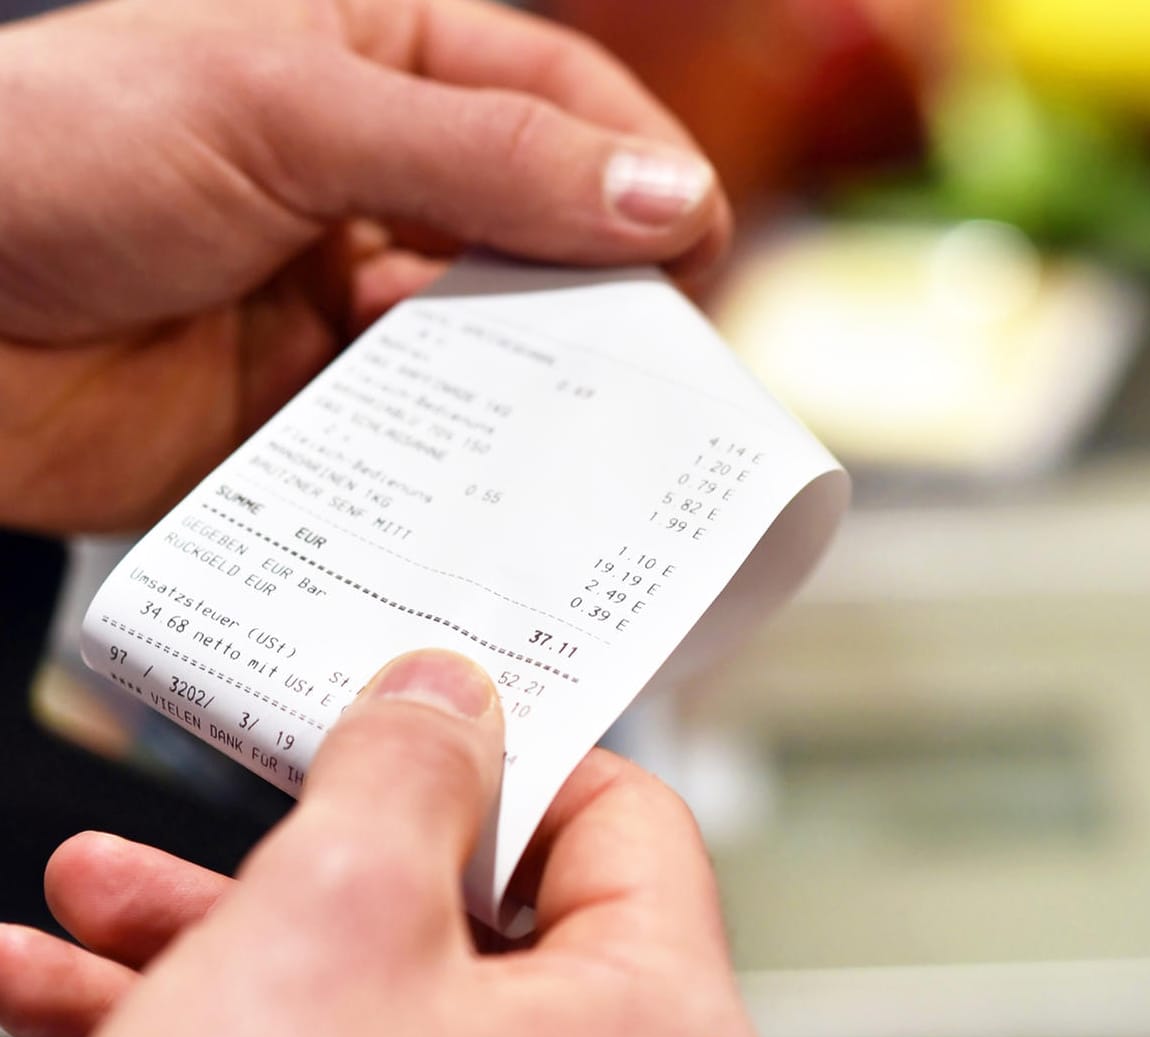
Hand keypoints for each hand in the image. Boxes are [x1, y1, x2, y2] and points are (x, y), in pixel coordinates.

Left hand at [0, 0, 730, 533]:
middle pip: (553, 231)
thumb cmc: (57, 154)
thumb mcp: (285, 106)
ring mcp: (353, 301)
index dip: (642, 166)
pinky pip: (433, 439)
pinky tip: (482, 471)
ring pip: (503, 342)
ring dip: (542, 380)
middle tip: (656, 356)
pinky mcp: (322, 411)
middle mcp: (381, 181)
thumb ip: (485, 155)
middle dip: (605, 288)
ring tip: (574, 420)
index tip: (695, 245)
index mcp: (379, 61)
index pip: (560, 100)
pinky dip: (469, 459)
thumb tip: (667, 194)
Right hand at [0, 650, 762, 1036]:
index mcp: (659, 1028)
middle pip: (471, 918)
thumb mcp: (331, 920)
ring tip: (91, 905)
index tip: (408, 717)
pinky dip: (203, 1035)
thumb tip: (446, 697)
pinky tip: (63, 1003)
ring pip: (372, 1005)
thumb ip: (404, 775)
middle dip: (307, 855)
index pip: (623, 826)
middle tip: (217, 802)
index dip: (507, 752)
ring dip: (220, 941)